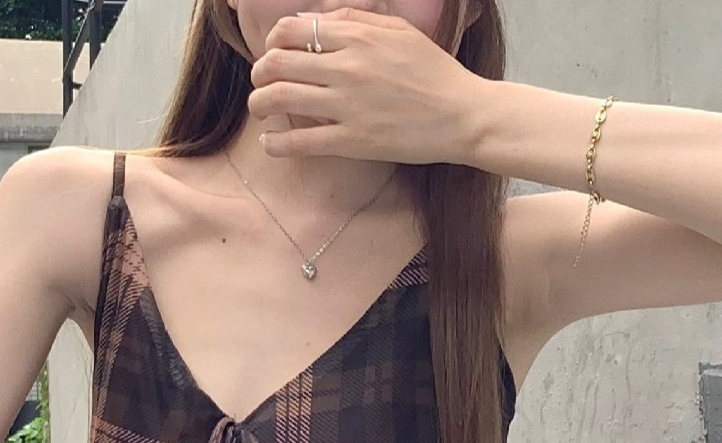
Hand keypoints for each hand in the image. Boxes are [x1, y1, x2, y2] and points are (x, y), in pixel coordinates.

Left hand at [248, 8, 483, 165]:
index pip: (292, 30)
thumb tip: (316, 19)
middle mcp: (347, 67)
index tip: (274, 52)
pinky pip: (300, 141)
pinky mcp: (353, 141)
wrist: (462, 115)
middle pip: (278, 62)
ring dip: (259, 103)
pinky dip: (276, 142)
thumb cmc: (434, 73)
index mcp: (357, 36)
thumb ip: (356, 20)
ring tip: (259, 109)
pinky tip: (270, 142)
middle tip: (260, 82)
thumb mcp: (399, 31)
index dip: (273, 41)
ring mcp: (348, 106)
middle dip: (260, 72)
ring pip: (281, 98)